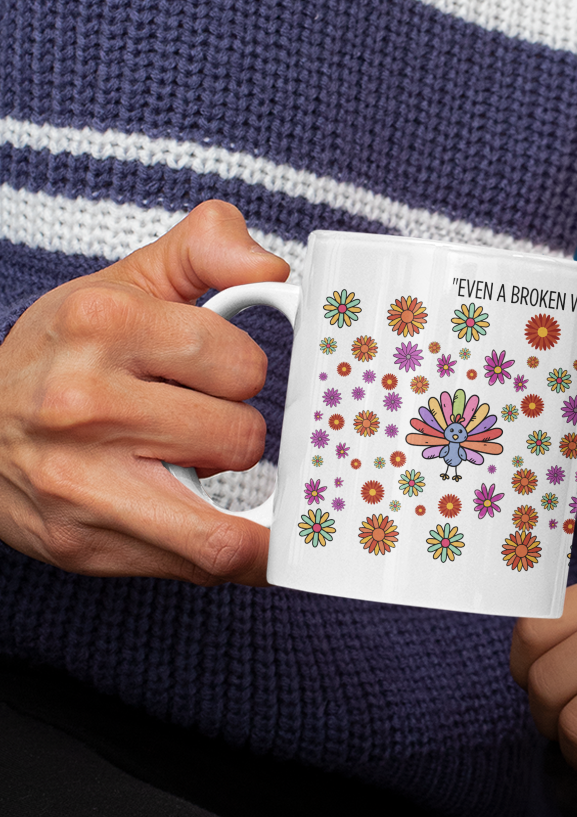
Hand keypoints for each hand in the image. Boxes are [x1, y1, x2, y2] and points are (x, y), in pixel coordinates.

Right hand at [0, 200, 289, 583]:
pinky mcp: (82, 543)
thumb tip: (272, 271)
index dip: (242, 373)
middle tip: (196, 425)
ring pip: (225, 524)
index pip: (241, 362)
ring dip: (227, 497)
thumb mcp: (125, 283)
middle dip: (234, 435)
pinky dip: (233, 557)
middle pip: (239, 438)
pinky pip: (198, 566)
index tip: (215, 374)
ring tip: (196, 470)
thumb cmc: (63, 357)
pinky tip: (227, 531)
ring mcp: (80, 480)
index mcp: (103, 321)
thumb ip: (204, 250)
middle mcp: (84, 401)